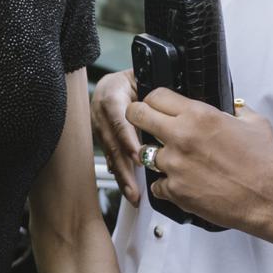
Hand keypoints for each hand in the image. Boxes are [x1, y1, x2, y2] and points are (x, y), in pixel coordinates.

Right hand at [91, 70, 142, 204]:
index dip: (127, 138)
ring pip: (110, 154)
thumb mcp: (145, 78)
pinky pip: (111, 156)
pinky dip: (120, 173)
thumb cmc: (136, 78)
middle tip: (135, 187)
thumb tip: (173, 111)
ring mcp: (99, 125)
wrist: (116, 80)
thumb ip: (155, 95)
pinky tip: (127, 186)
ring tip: (133, 194)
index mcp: (112, 93)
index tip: (137, 155)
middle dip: (124, 168)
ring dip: (122, 176)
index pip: (119, 118)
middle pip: (112, 143)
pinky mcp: (102, 136)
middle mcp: (101, 111)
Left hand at [128, 90, 272, 255]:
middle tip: (145, 124)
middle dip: (138, 118)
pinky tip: (182, 183)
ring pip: (144, 154)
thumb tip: (232, 108)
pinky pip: (156, 184)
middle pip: (137, 116)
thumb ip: (237, 111)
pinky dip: (165, 184)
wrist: (268, 198)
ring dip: (155, 156)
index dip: (153, 100)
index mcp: (199, 115)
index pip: (156, 96)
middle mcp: (181, 137)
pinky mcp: (175, 190)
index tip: (155, 106)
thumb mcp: (254, 123)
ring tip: (173, 160)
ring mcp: (174, 165)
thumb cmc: (264, 163)